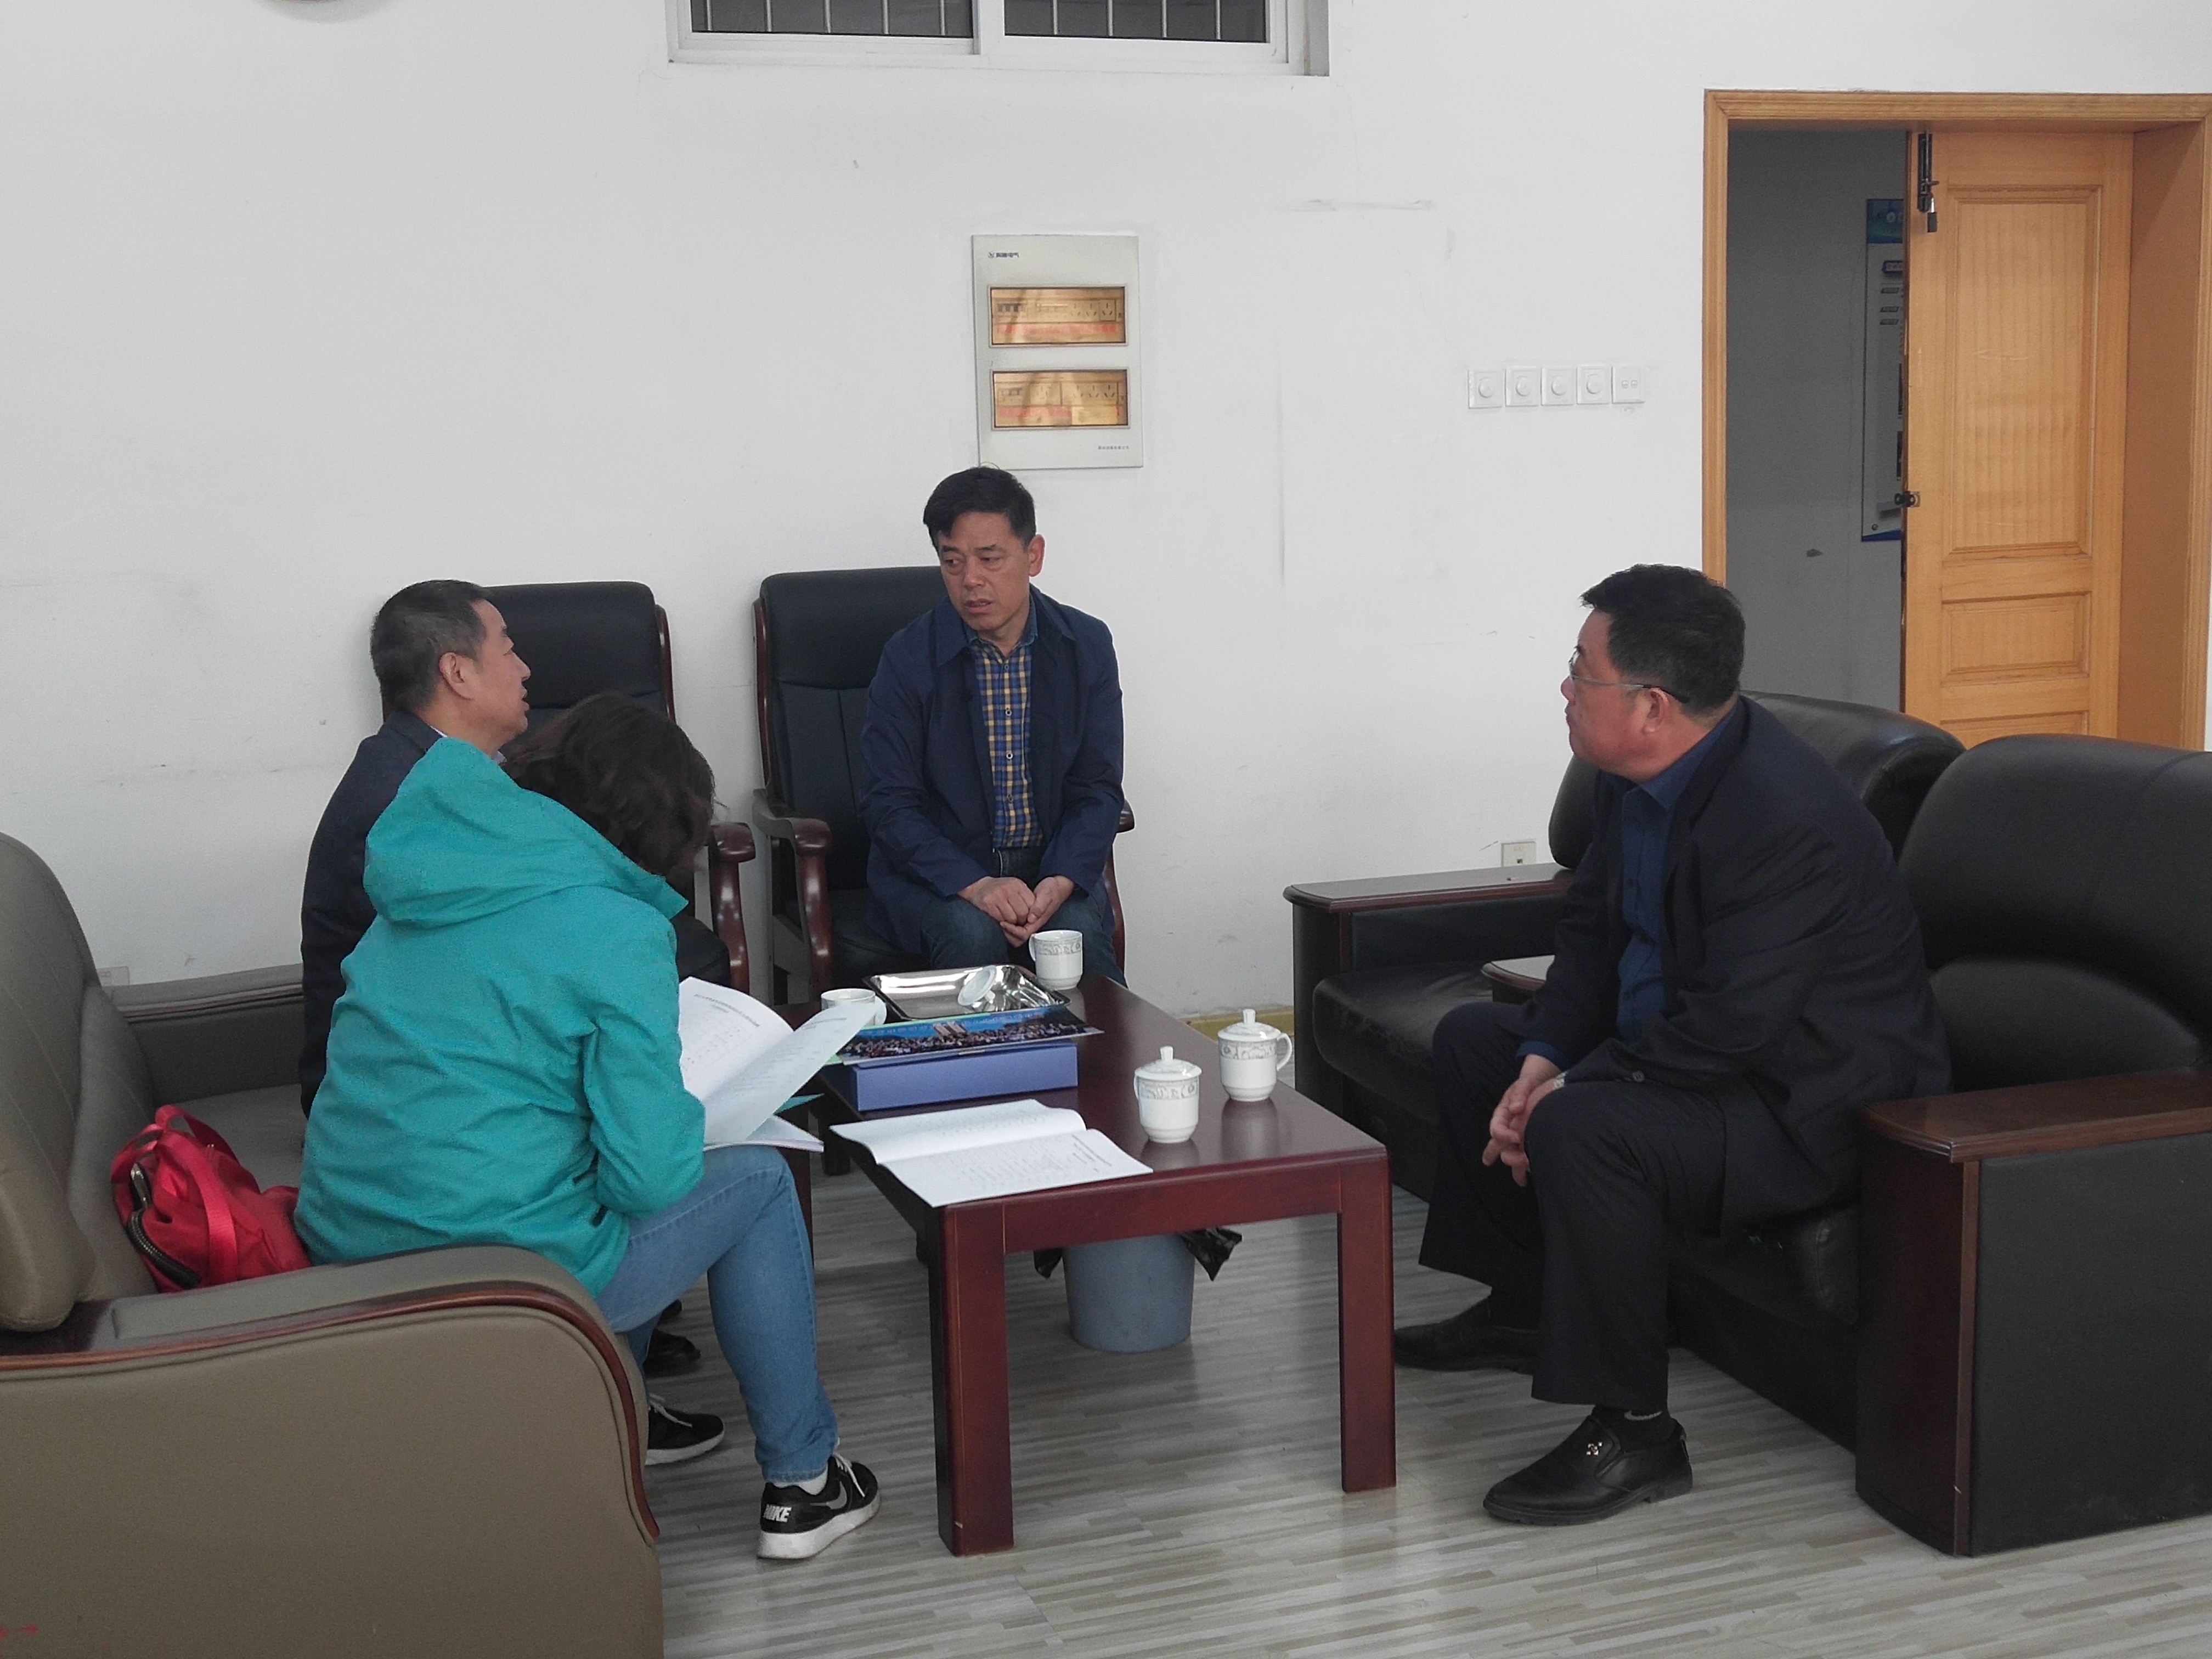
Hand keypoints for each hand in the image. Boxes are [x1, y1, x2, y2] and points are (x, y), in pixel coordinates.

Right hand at [960, 875, 1034, 930]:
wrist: (977, 888)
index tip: (1025, 917)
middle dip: (1020, 921)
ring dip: (1010, 923)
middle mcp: (1008, 888)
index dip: (1029, 914)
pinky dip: (1001, 923)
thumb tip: (1035, 916)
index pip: (1032, 905)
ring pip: (1012, 919)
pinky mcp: (988, 903)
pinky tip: (998, 919)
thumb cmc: (999, 892)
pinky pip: (1000, 920)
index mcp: (1017, 885)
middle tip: (1015, 921)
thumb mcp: (1014, 890)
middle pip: (1023, 913)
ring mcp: (997, 895)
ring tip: (1006, 919)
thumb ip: (1025, 899)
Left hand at [1000, 876, 1073, 945]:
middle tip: (999, 923)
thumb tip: (1031, 918)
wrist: (1056, 886)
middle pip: (1019, 939)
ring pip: (1016, 934)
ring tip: (999, 920)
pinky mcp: (1027, 918)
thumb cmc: (1052, 890)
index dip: (1012, 931)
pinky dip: (1009, 924)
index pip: (1023, 934)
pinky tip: (1003, 916)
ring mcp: (1030, 922)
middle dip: (1008, 934)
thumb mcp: (1046, 895)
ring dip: (1007, 930)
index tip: (1003, 922)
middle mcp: (1033, 924)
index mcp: (1038, 922)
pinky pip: (1016, 926)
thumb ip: (1039, 907)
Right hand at [1483, 1055, 1563, 1186]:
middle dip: (1509, 1156)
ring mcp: (1515, 1136)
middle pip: (1499, 1147)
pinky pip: (1522, 1155)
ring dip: (1515, 1167)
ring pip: (1509, 1155)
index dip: (1504, 1135)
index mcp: (1502, 1115)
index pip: (1496, 1129)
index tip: (1516, 1138)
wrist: (1539, 1085)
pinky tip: (1531, 1176)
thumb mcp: (1523, 1085)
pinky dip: (1525, 1167)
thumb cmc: (1528, 1085)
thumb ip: (1519, 1093)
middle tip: (1523, 1161)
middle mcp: (1506, 1128)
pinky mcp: (1525, 1141)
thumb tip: (1515, 1108)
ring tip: (1522, 1181)